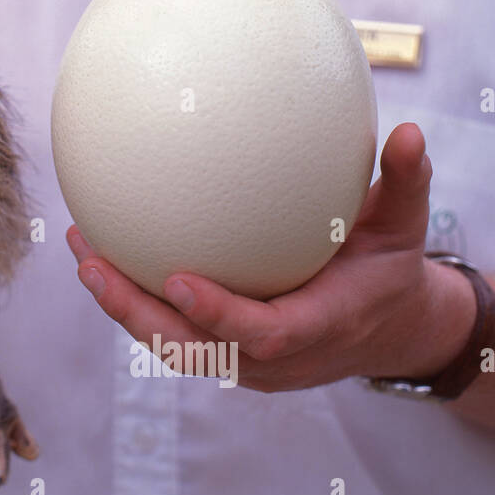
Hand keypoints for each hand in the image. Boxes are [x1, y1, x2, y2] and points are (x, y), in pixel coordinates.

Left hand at [67, 122, 476, 391]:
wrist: (388, 330)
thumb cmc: (390, 270)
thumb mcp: (404, 229)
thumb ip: (406, 184)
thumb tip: (411, 131)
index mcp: (320, 327)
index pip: (263, 334)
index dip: (220, 315)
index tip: (176, 280)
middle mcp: (274, 358)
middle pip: (194, 351)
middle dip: (138, 315)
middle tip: (93, 267)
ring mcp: (244, 363)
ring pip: (172, 347)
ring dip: (122, 306)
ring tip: (83, 255)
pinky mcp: (224, 353)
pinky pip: (172, 334)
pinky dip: (134, 302)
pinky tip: (100, 255)